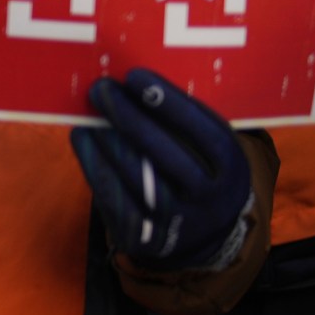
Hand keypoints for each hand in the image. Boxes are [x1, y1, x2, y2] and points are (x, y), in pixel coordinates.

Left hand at [70, 68, 252, 272]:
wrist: (202, 235)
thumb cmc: (199, 169)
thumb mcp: (209, 148)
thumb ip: (183, 120)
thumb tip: (133, 82)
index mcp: (232, 169)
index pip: (204, 132)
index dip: (169, 103)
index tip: (135, 76)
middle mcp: (209, 199)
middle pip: (166, 154)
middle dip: (129, 116)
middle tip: (102, 88)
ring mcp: (177, 223)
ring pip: (137, 177)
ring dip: (107, 139)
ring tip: (89, 113)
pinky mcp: (146, 238)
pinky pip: (114, 199)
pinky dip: (94, 164)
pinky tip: (82, 138)